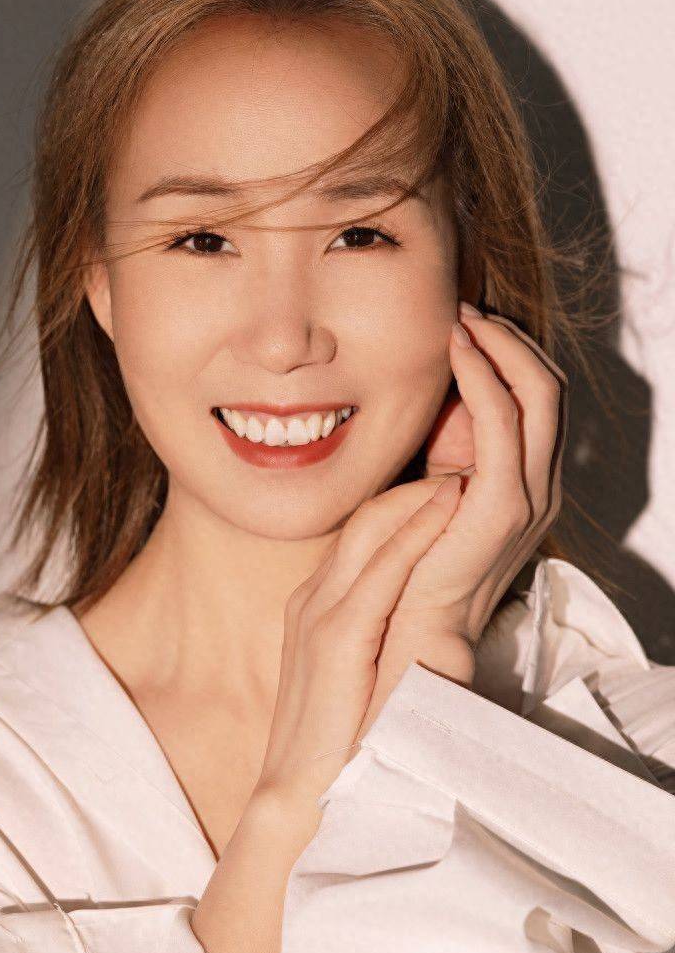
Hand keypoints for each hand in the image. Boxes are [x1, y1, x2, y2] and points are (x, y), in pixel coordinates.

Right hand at [255, 472, 466, 805]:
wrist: (300, 799)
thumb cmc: (338, 743)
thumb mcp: (355, 673)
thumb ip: (376, 630)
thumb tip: (420, 606)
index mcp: (316, 604)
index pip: (363, 533)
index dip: (407, 500)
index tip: (452, 478)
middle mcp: (312, 598)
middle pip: (366, 518)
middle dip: (416, 483)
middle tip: (467, 456)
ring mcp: (318, 615)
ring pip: (372, 531)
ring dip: (422, 495)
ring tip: (468, 466)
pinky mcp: (335, 640)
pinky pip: (380, 571)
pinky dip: (415, 532)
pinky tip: (446, 505)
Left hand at [362, 300, 567, 727]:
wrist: (406, 644)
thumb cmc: (404, 574)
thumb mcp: (424, 505)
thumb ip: (435, 461)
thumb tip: (423, 411)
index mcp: (521, 489)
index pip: (536, 403)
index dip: (509, 356)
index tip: (466, 322)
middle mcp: (537, 489)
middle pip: (549, 390)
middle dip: (511, 341)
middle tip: (467, 308)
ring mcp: (526, 499)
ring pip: (540, 396)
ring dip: (501, 347)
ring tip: (463, 317)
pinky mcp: (501, 509)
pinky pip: (504, 424)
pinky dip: (484, 377)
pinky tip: (456, 351)